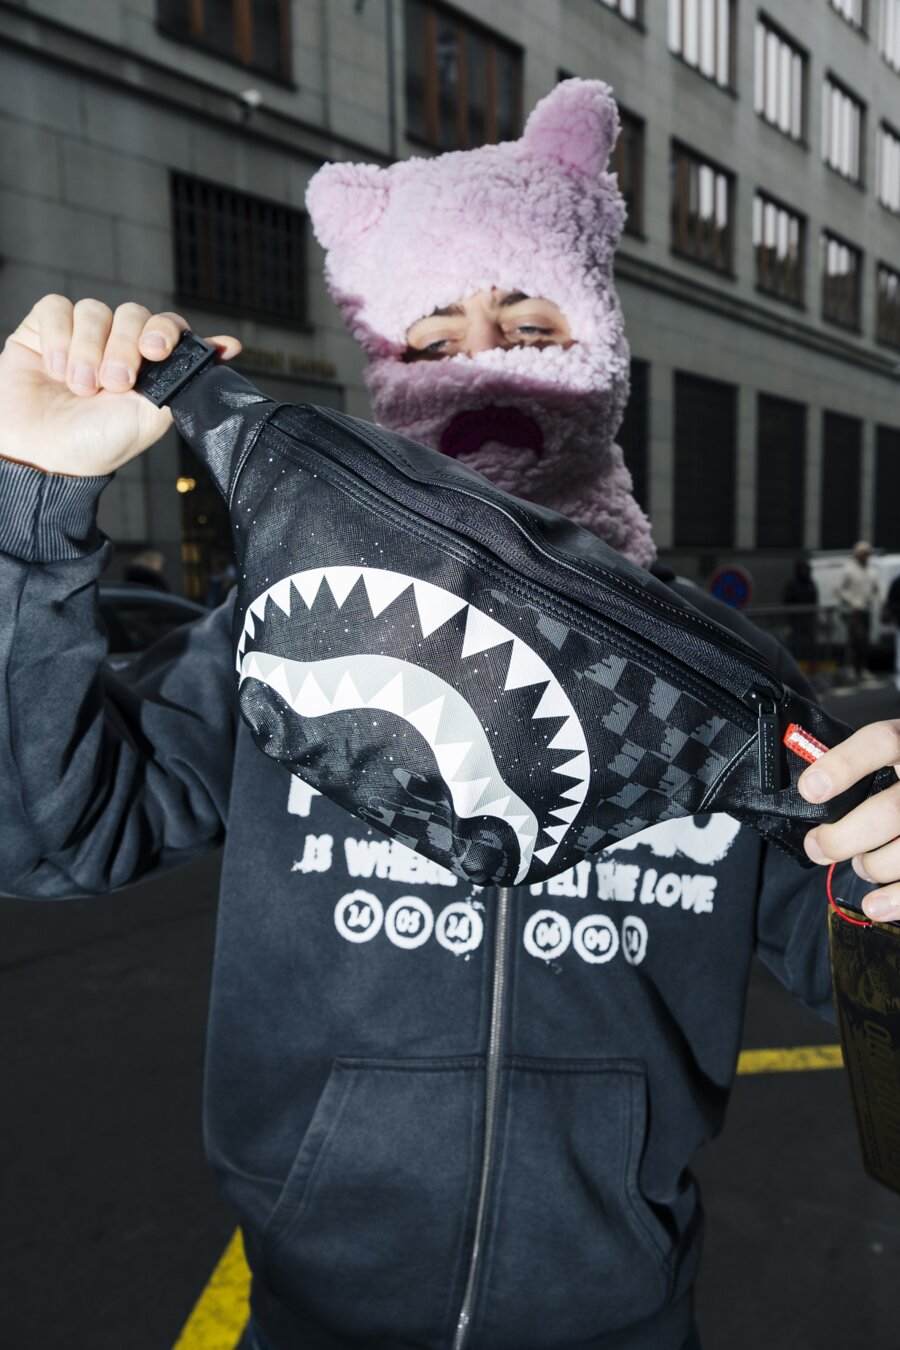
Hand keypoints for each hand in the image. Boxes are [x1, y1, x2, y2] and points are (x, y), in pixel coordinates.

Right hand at [0, 295, 241, 476]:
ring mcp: (80, 336)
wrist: (47, 457)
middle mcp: (116, 345)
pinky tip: (56, 370)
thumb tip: (230, 346)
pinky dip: (58, 338)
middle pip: (132, 314)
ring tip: (81, 388)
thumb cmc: (99, 443)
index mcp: (148, 365)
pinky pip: (55, 308)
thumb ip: (185, 377)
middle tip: (114, 383)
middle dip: (125, 347)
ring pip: (93, 311)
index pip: (166, 325)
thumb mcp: (153, 415)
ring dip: (88, 350)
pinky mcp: (43, 331)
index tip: (156, 351)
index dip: (165, 330)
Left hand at [799, 721, 899, 920]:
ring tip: (861, 864)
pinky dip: (895, 899)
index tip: (810, 789)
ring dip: (871, 866)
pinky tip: (875, 904)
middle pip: (888, 811)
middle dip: (843, 837)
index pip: (881, 743)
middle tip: (818, 846)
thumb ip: (856, 768)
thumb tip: (809, 794)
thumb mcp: (888, 758)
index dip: (843, 765)